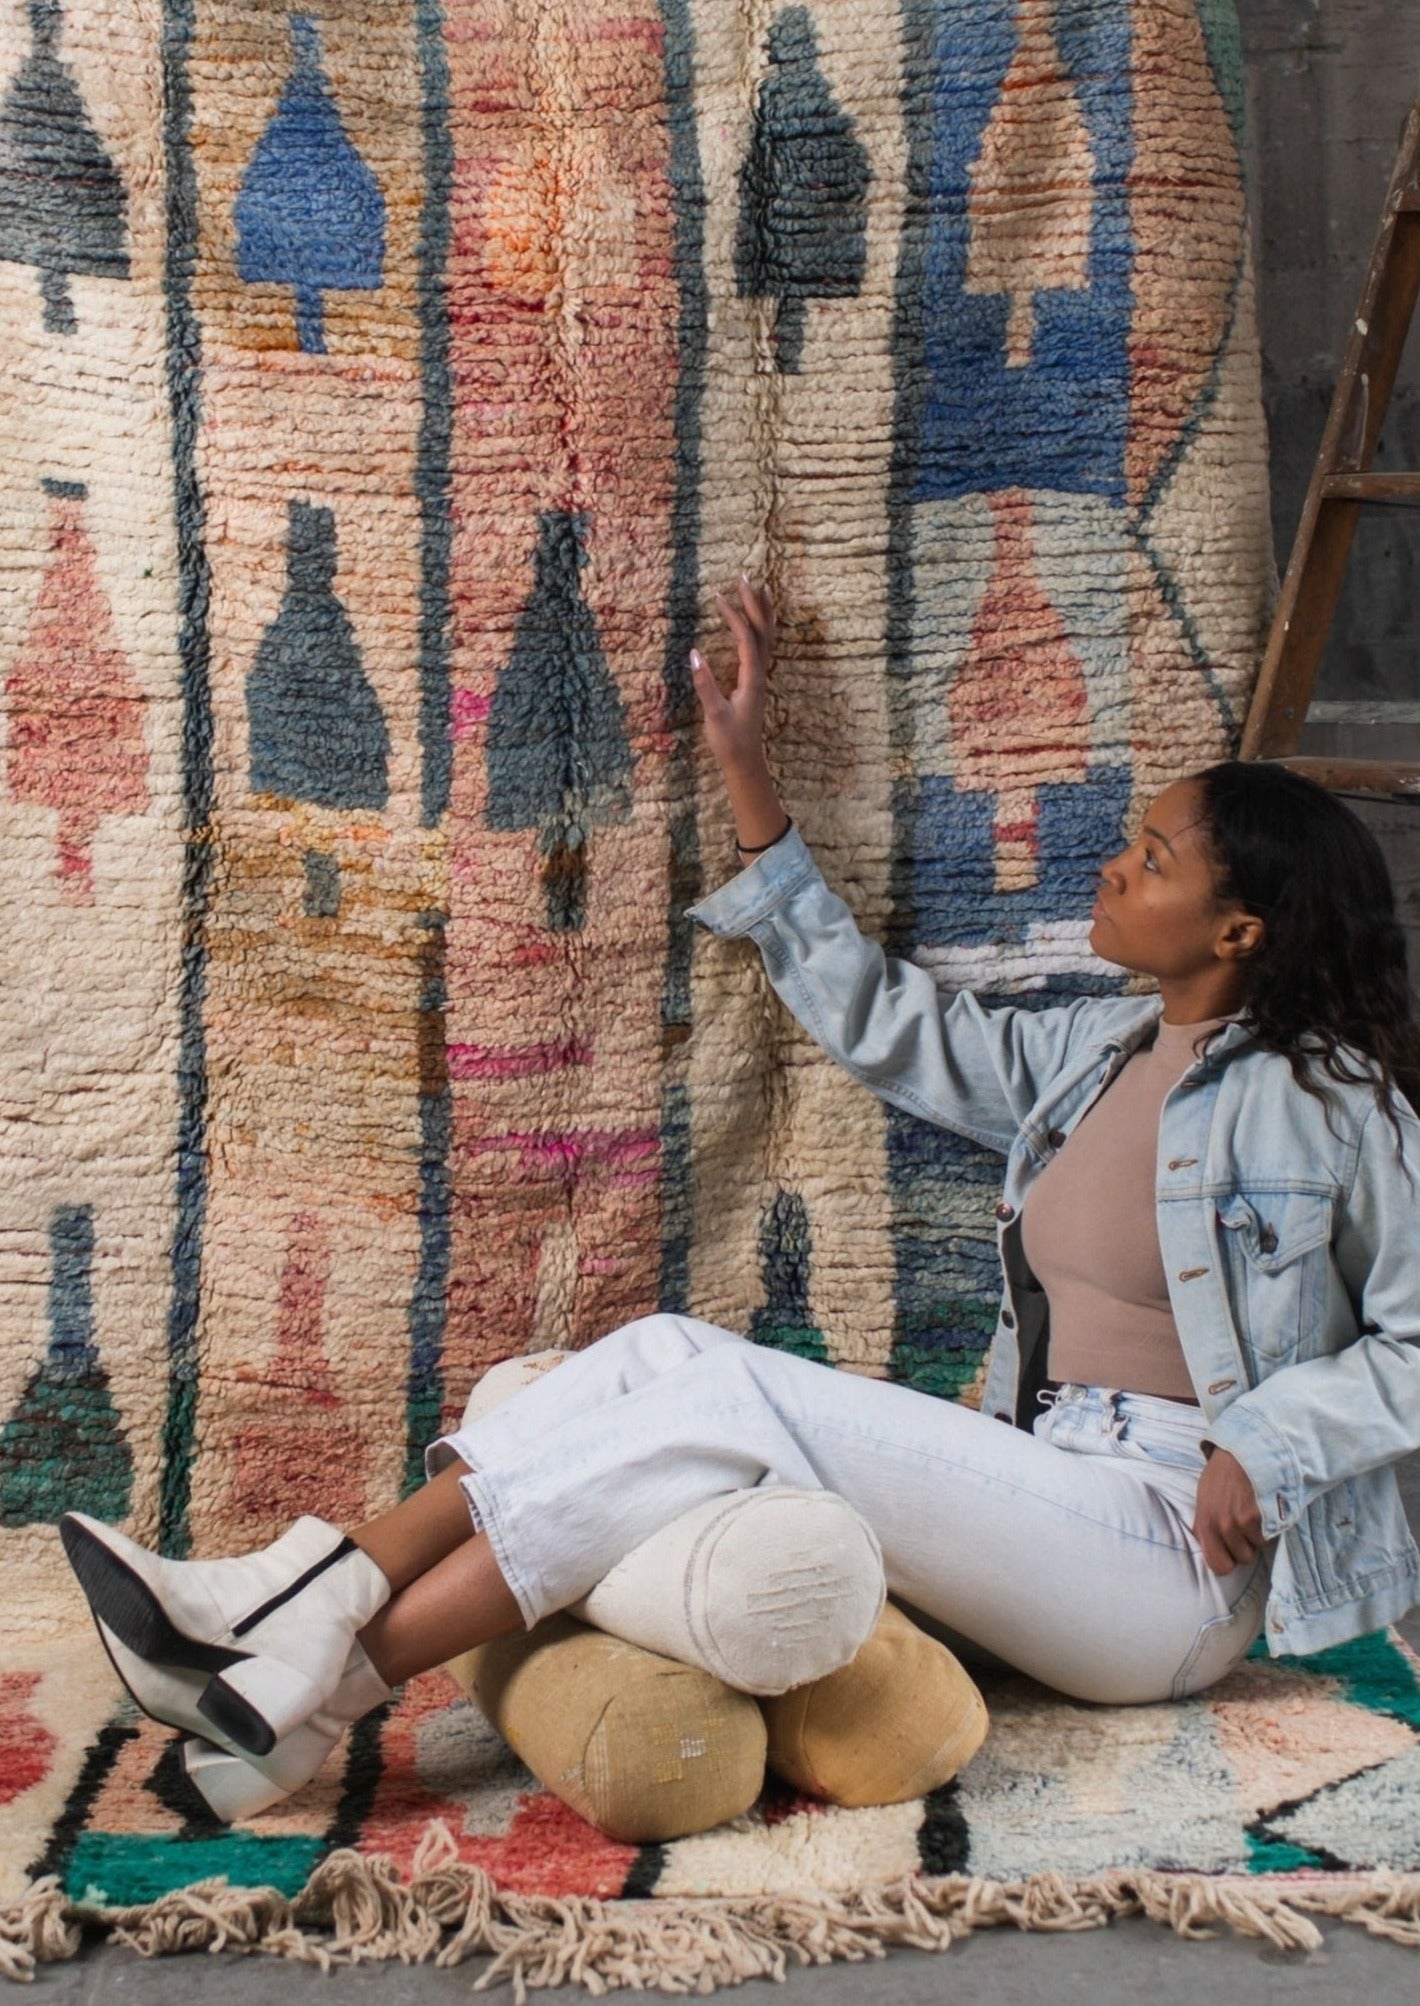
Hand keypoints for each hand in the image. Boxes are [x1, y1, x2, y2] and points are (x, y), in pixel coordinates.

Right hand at [691, 578, 788, 851]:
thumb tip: (694, 654)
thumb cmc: (729, 740)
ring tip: (756, 588)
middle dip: (754, 602)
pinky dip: (760, 627)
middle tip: (744, 577)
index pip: (746, 638)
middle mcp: (760, 673)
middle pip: (763, 630)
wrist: (744, 761)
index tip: (718, 597)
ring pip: (767, 637)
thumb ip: (705, 684)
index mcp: (752, 678)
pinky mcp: (755, 682)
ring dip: (762, 611)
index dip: (734, 615)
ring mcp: (760, 677)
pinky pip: (762, 647)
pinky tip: (753, 621)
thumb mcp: (714, 713)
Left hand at [1192, 1447, 1263, 1573]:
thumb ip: (1204, 1522)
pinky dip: (1270, 1525)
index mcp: (1205, 1523)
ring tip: (1255, 1511)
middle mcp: (1222, 1526)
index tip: (1232, 1551)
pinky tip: (1264, 1506)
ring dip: (1259, 1535)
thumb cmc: (1223, 1473)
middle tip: (1246, 1527)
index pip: (1218, 1566)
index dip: (1228, 1561)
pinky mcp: (1261, 1517)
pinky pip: (1270, 1535)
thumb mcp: (1204, 1496)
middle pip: (1243, 1559)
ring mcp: (1241, 1522)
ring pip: (1258, 1547)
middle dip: (1246, 1547)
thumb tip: (1203, 1543)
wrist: (1244, 1451)